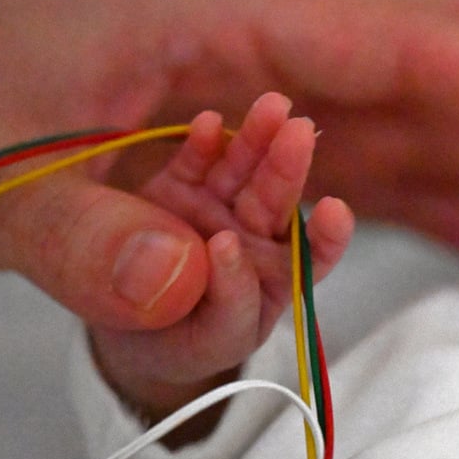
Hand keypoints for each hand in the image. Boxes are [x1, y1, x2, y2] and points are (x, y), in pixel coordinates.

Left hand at [0, 0, 458, 331]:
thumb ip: (86, 240)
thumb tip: (195, 294)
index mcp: (216, 29)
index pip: (407, 54)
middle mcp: (260, 60)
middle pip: (449, 49)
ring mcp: (261, 110)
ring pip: (425, 117)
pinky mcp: (243, 161)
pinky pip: (367, 176)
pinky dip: (441, 198)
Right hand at [89, 93, 352, 442]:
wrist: (124, 336)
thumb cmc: (175, 350)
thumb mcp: (204, 345)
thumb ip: (220, 306)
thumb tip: (217, 248)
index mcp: (271, 283)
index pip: (303, 260)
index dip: (321, 237)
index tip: (334, 210)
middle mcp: (249, 243)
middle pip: (273, 204)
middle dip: (287, 168)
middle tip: (299, 133)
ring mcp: (211, 212)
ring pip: (241, 174)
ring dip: (256, 140)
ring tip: (273, 108)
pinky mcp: (177, 191)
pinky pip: (196, 164)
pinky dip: (205, 144)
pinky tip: (210, 123)